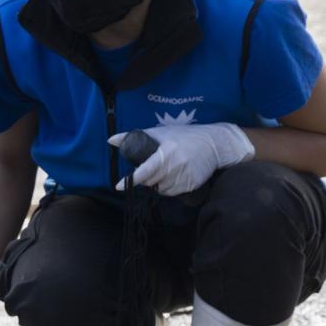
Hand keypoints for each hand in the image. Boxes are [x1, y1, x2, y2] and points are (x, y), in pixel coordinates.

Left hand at [110, 122, 253, 195]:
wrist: (214, 144)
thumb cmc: (184, 136)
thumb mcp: (160, 132)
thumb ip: (134, 136)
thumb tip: (111, 140)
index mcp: (167, 151)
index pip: (146, 169)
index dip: (132, 179)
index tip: (118, 186)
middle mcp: (176, 165)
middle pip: (151, 182)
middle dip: (148, 178)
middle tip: (155, 167)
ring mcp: (185, 176)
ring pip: (161, 189)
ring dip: (158, 184)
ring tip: (167, 170)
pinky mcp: (192, 184)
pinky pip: (173, 193)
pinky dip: (169, 187)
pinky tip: (175, 176)